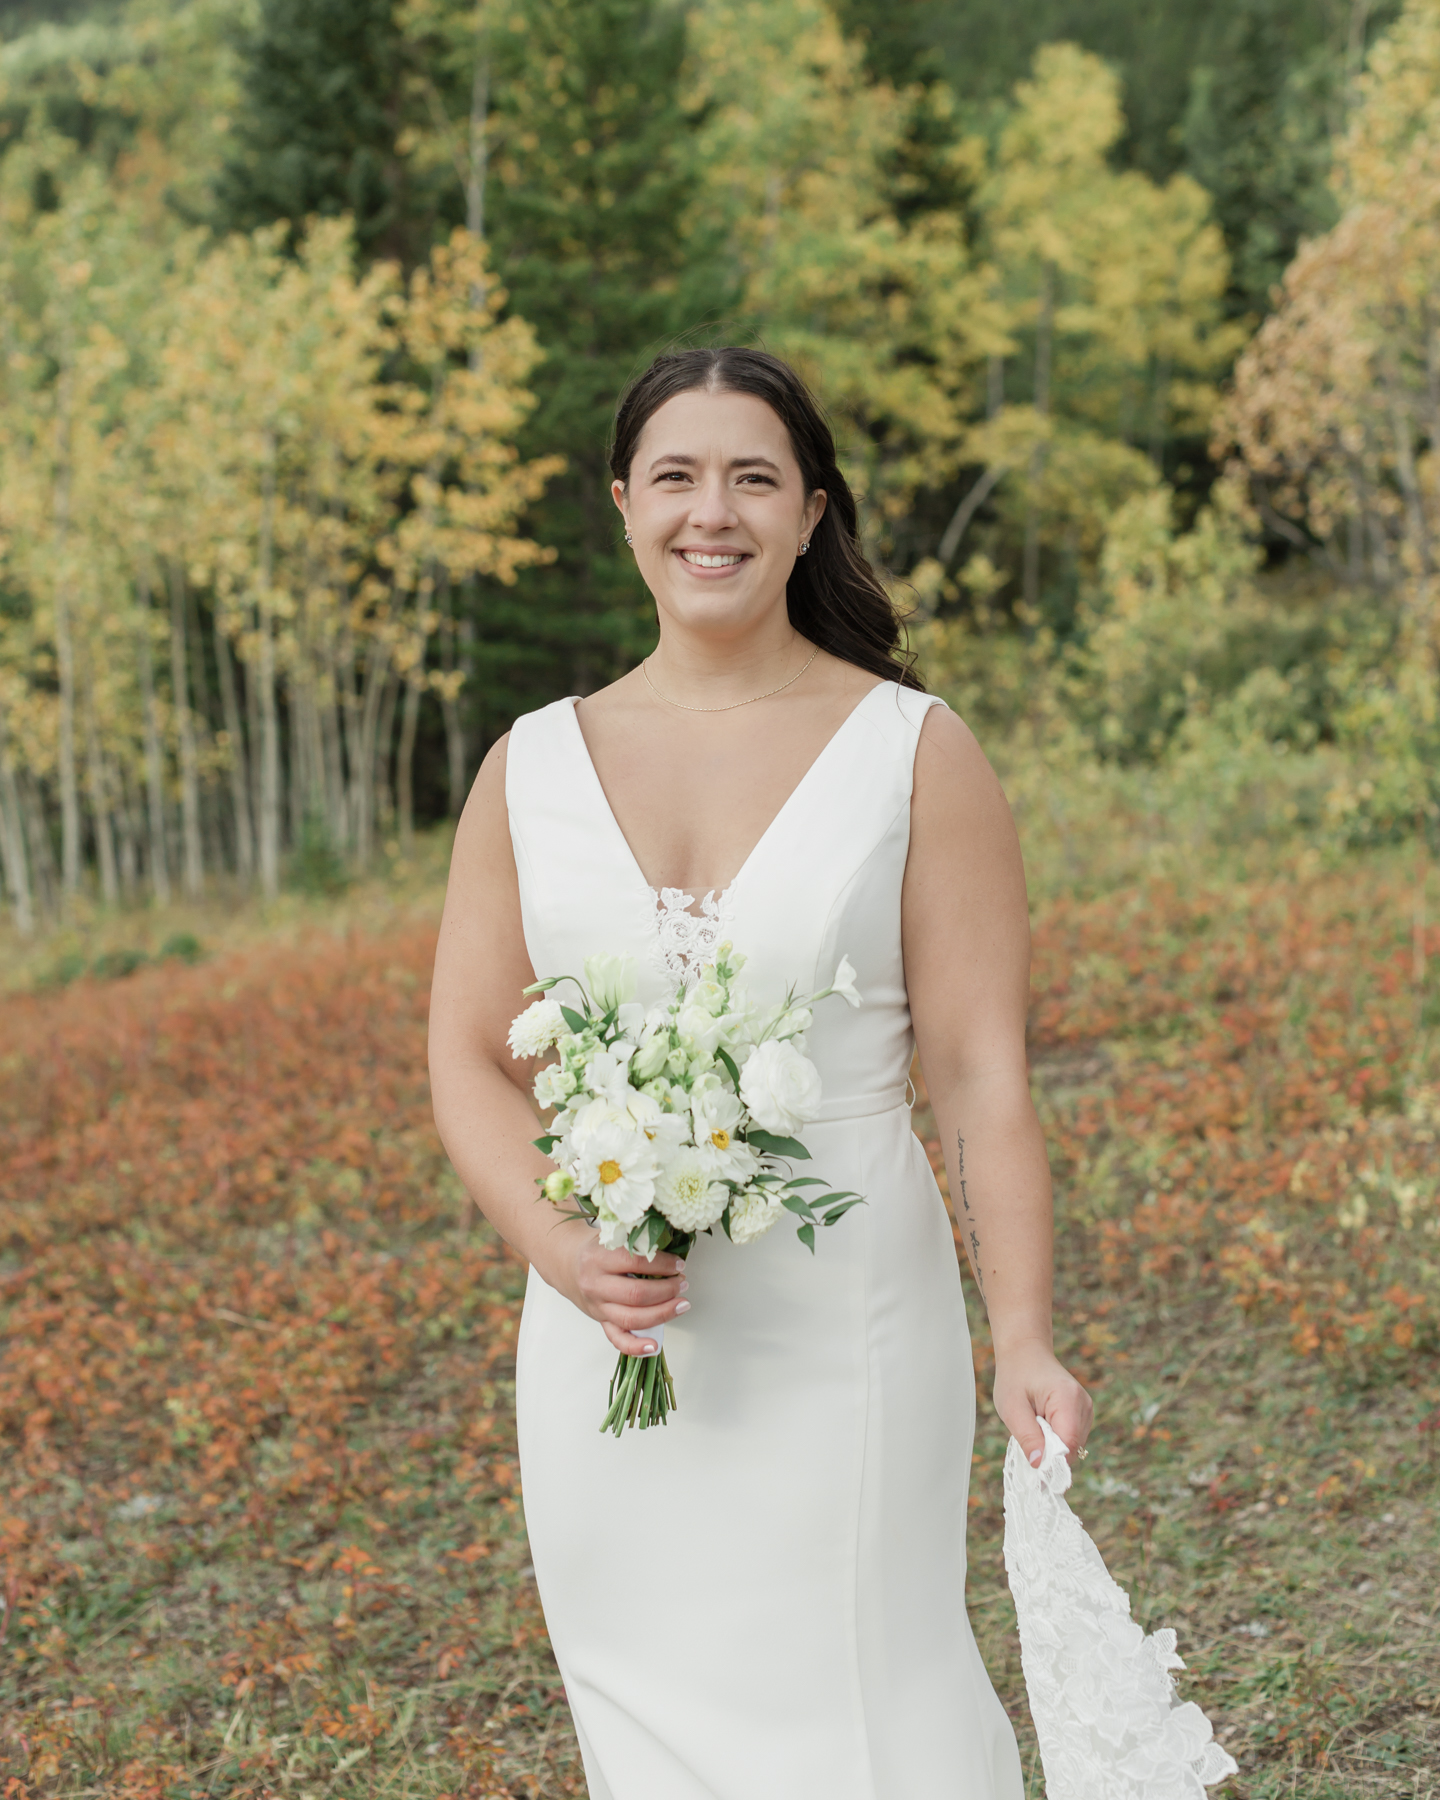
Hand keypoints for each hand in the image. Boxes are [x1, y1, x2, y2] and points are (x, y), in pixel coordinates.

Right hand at [543, 1220, 688, 1356]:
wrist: (567, 1263)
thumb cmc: (596, 1249)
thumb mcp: (612, 1237)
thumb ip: (636, 1242)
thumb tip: (673, 1250)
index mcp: (598, 1258)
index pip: (635, 1262)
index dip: (662, 1264)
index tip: (678, 1265)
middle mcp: (595, 1284)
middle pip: (636, 1294)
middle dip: (667, 1290)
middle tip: (682, 1283)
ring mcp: (597, 1306)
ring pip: (631, 1318)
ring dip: (662, 1313)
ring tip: (681, 1304)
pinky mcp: (600, 1321)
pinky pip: (617, 1339)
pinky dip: (636, 1346)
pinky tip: (654, 1346)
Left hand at [992, 1341, 1092, 1467]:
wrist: (1025, 1352)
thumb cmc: (1015, 1376)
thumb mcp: (1012, 1408)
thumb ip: (1027, 1437)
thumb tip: (1040, 1466)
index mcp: (1068, 1399)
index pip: (1068, 1444)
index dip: (1052, 1460)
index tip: (1032, 1464)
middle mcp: (1084, 1405)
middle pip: (1072, 1448)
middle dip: (1049, 1451)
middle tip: (1027, 1435)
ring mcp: (1086, 1409)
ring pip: (1072, 1446)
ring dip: (1051, 1444)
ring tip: (1034, 1423)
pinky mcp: (1083, 1414)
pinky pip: (1071, 1438)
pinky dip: (1055, 1438)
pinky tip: (1042, 1422)